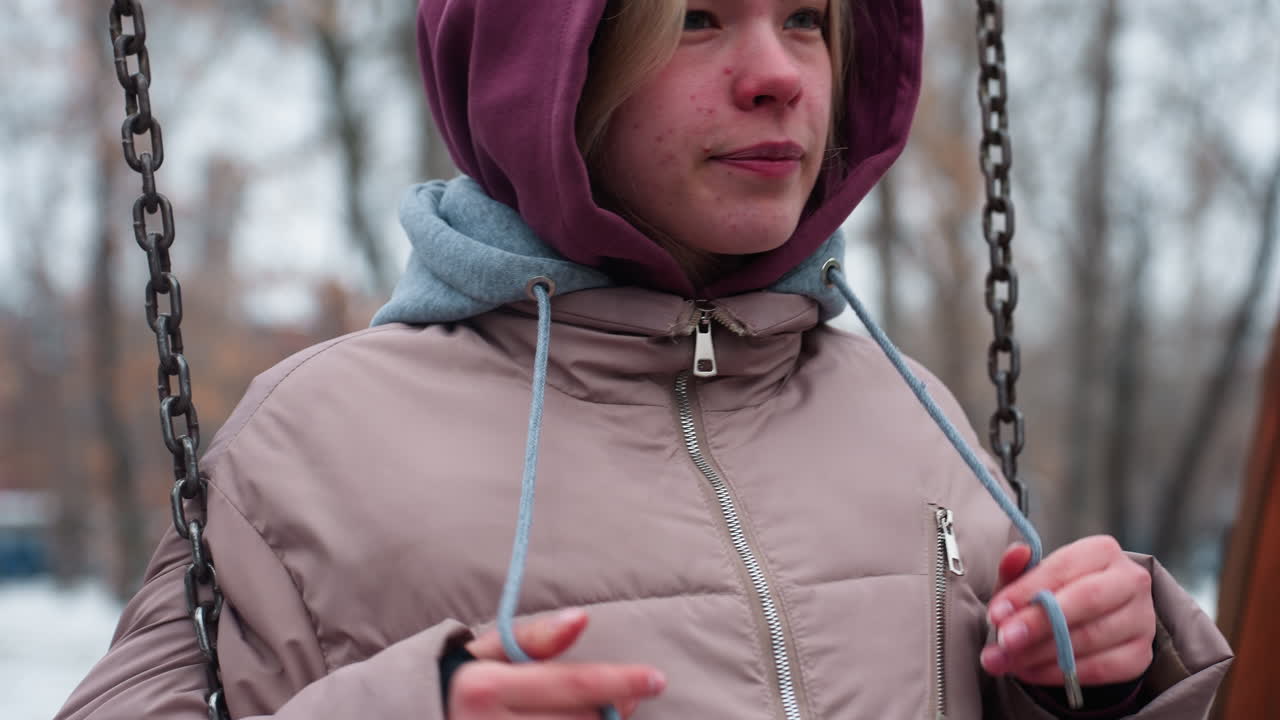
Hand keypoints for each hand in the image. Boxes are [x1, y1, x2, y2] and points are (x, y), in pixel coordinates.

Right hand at [449, 608, 665, 718]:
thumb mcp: (486, 651)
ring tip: (598, 714)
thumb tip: (581, 619)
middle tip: (623, 699)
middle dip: (612, 709)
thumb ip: (534, 638)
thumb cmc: (458, 683)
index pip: (570, 684)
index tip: (656, 678)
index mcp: (486, 690)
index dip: (620, 682)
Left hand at [980, 535, 1154, 686]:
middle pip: (1085, 600)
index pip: (1062, 568)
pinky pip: (1101, 669)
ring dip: (1041, 653)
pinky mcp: (1142, 654)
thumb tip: (1016, 551)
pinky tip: (1029, 672)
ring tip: (1005, 660)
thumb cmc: (1057, 590)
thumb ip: (1018, 567)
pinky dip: (1060, 673)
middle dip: (1038, 623)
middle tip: (1004, 640)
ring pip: (1091, 637)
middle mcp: (1130, 580)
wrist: (1092, 619)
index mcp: (1102, 550)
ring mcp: (1141, 619)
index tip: (996, 613)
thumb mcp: (1032, 577)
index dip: (1026, 591)